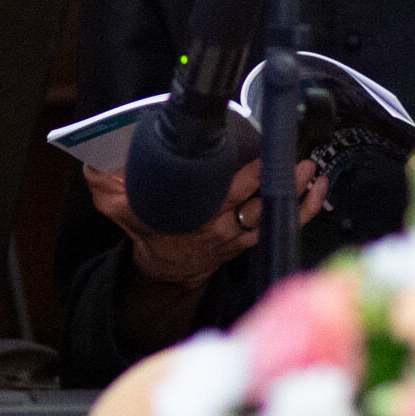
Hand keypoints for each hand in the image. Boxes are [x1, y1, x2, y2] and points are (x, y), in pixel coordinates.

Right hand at [85, 157, 331, 288]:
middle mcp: (221, 224)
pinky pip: (284, 222)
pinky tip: (318, 187)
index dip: (246, 174)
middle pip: (256, 199)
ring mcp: (240, 233)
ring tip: (310, 168)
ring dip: (295, 190)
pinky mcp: (253, 236)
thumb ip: (106, 181)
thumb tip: (96, 157)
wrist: (167, 264)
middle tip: (294, 155)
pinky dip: (304, 206)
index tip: (260, 151)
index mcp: (194, 214)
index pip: (225, 191)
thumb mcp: (116, 205)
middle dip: (278, 176)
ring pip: (275, 212)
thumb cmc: (148, 226)